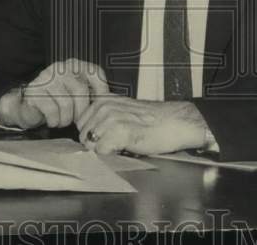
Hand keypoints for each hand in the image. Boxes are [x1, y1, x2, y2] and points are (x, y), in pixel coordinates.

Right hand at [0, 59, 109, 129]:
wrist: (28, 107)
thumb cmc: (57, 102)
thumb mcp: (76, 94)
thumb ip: (92, 93)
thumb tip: (110, 103)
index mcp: (74, 65)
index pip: (95, 72)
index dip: (101, 91)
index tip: (100, 106)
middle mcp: (61, 67)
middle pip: (81, 90)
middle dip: (82, 111)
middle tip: (78, 121)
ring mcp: (46, 77)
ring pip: (67, 103)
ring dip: (67, 119)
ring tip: (63, 120)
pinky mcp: (35, 91)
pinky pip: (52, 111)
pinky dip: (55, 121)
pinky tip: (52, 120)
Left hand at [76, 97, 209, 155]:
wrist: (176, 122)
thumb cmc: (153, 121)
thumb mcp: (123, 112)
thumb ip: (103, 120)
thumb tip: (88, 138)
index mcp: (103, 100)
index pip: (80, 125)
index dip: (93, 136)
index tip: (107, 138)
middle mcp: (104, 106)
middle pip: (84, 137)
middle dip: (97, 145)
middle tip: (117, 143)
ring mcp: (111, 118)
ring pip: (92, 146)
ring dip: (106, 151)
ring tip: (123, 145)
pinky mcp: (120, 131)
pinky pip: (102, 152)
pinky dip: (112, 156)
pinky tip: (127, 148)